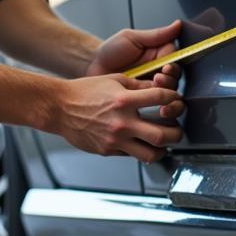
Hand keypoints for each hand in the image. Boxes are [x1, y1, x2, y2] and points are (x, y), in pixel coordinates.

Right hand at [50, 74, 184, 162]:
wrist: (59, 107)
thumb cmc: (83, 92)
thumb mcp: (113, 80)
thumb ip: (137, 85)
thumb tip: (157, 88)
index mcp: (124, 100)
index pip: (161, 99)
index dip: (173, 98)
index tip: (174, 99)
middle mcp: (122, 122)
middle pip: (162, 134)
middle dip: (176, 132)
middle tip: (176, 129)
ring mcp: (115, 139)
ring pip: (151, 154)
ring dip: (163, 149)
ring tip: (164, 143)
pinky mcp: (108, 150)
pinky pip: (132, 155)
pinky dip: (141, 151)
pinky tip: (141, 144)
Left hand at [86, 20, 183, 117]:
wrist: (90, 68)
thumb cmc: (109, 51)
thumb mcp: (131, 38)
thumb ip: (156, 35)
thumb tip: (178, 24)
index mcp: (158, 56)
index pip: (176, 61)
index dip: (173, 66)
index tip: (166, 67)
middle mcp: (158, 72)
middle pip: (176, 80)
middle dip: (170, 82)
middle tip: (158, 79)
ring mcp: (150, 89)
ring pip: (170, 96)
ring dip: (167, 96)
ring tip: (155, 90)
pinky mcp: (143, 102)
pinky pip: (157, 107)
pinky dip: (160, 108)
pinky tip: (156, 109)